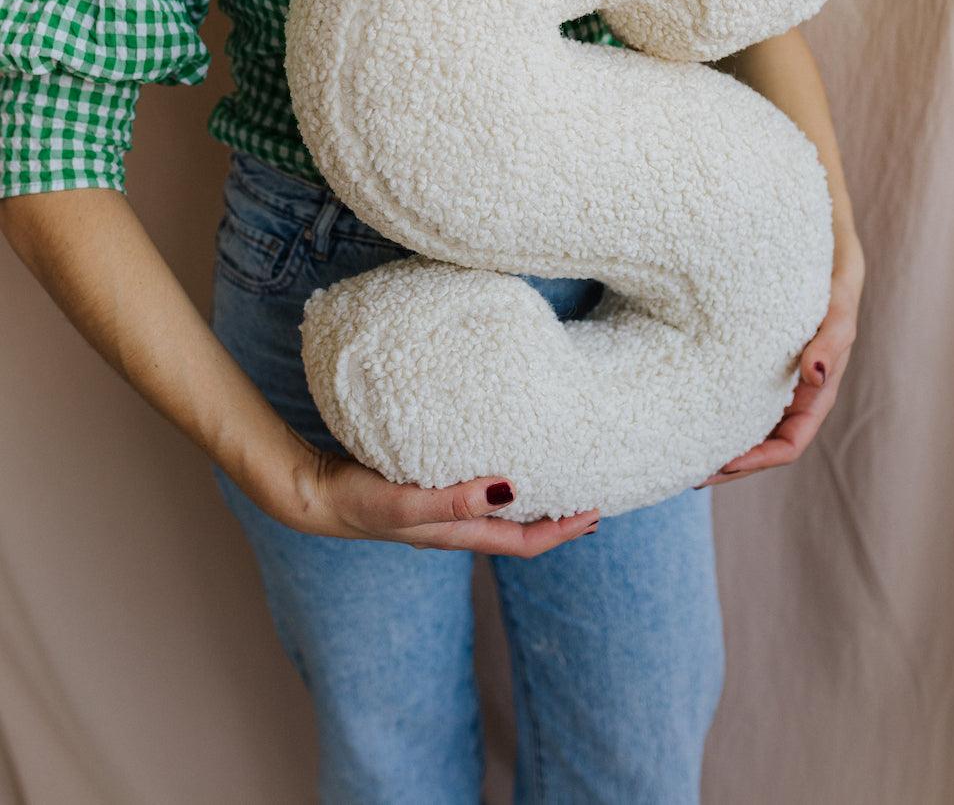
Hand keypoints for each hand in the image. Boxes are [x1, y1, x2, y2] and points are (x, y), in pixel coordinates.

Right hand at [274, 428, 600, 555]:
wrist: (314, 494)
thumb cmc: (358, 500)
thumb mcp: (407, 504)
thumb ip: (455, 501)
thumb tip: (512, 490)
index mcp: (457, 534)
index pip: (522, 541)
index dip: (561, 531)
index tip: (594, 513)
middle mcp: (454, 526)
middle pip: (516, 530)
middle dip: (554, 520)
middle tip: (588, 501)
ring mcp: (438, 509)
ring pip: (497, 511)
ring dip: (529, 501)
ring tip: (555, 480)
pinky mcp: (424, 488)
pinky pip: (474, 490)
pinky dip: (497, 481)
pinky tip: (498, 459)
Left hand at [694, 227, 865, 487]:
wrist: (817, 241)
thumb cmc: (832, 274)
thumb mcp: (838, 303)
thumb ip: (832, 339)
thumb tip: (813, 376)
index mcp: (816, 392)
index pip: (788, 444)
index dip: (757, 461)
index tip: (721, 466)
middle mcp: (792, 391)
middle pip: (759, 443)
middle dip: (727, 462)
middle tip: (683, 470)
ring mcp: (769, 376)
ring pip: (741, 421)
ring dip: (715, 439)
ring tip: (675, 447)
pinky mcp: (747, 355)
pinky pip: (727, 389)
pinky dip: (707, 404)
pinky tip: (678, 402)